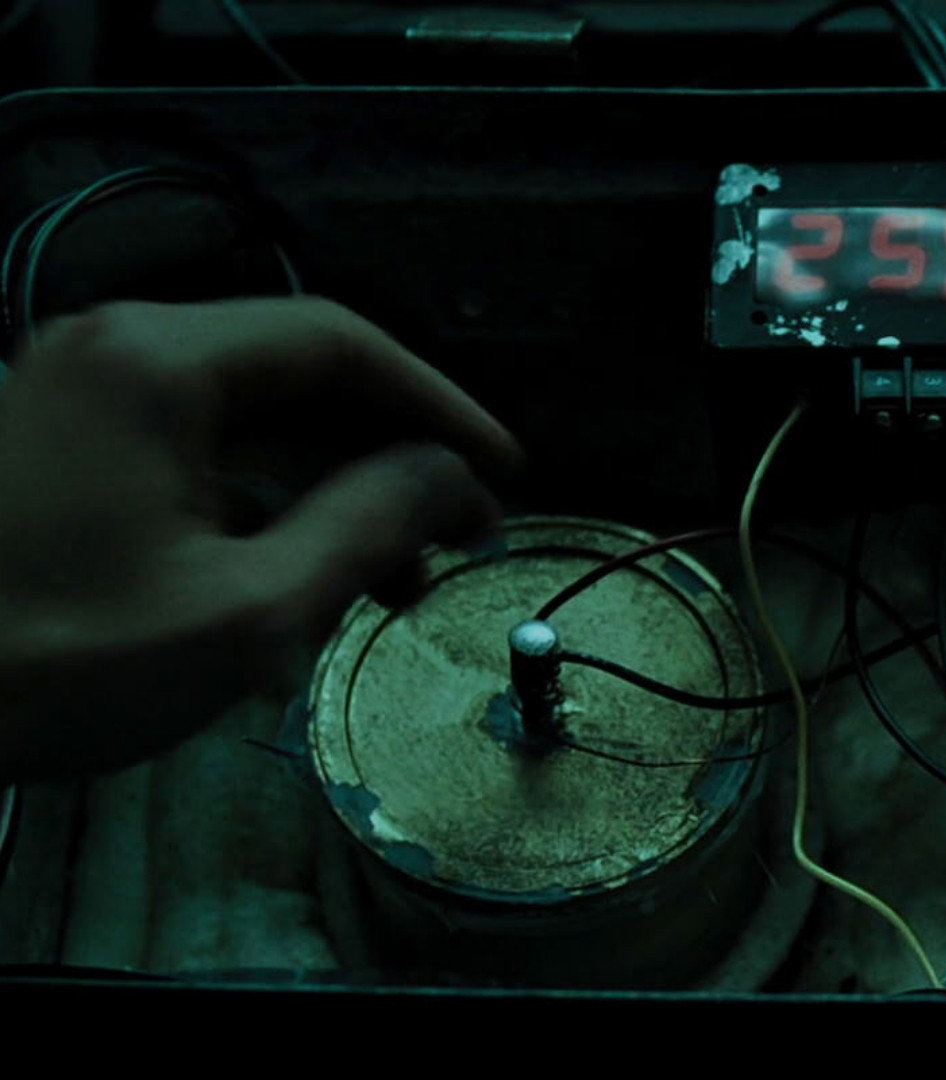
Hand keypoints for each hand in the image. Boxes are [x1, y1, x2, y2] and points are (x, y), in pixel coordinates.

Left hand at [0, 299, 521, 780]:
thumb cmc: (54, 657)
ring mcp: (74, 390)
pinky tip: (300, 571)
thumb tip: (453, 479)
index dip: (439, 407)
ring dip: (329, 483)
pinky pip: (191, 445)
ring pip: (246, 414)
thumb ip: (369, 527)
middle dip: (388, 453)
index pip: (342, 344)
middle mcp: (115, 350)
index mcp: (159, 362)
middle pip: (296, 373)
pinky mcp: (53, 440)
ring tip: (392, 573)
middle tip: (457, 532)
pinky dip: (261, 497)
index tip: (501, 472)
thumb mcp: (245, 609)